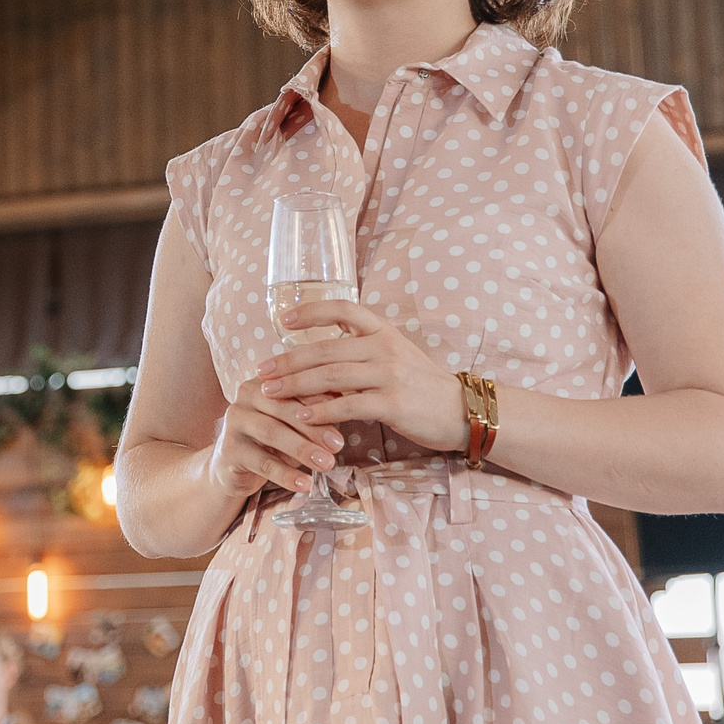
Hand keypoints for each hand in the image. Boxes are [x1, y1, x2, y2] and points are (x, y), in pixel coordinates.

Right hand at [207, 376, 344, 499]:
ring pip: (271, 433)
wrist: (234, 464)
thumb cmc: (274, 439)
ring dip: (302, 449)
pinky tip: (305, 484)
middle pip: (282, 407)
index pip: (295, 386)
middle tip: (339, 445)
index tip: (348, 414)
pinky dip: (286, 475)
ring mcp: (234, 422)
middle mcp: (244, 396)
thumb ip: (316, 410)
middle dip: (313, 426)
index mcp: (264, 382)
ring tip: (327, 465)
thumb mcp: (295, 421)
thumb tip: (353, 401)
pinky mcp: (229, 450)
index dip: (321, 400)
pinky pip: (261, 463)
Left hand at [260, 300, 464, 450]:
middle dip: (287, 360)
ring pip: (331, 375)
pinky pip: (349, 404)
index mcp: (383, 331)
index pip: (343, 308)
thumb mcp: (395, 356)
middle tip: (260, 370)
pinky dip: (322, 410)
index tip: (283, 320)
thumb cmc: (423, 386)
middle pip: (325, 349)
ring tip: (270, 392)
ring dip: (295, 384)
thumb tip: (317, 356)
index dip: (311, 311)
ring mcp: (389, 374)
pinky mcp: (393, 403)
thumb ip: (361, 352)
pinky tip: (302, 415)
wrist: (463, 411)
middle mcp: (384, 347)